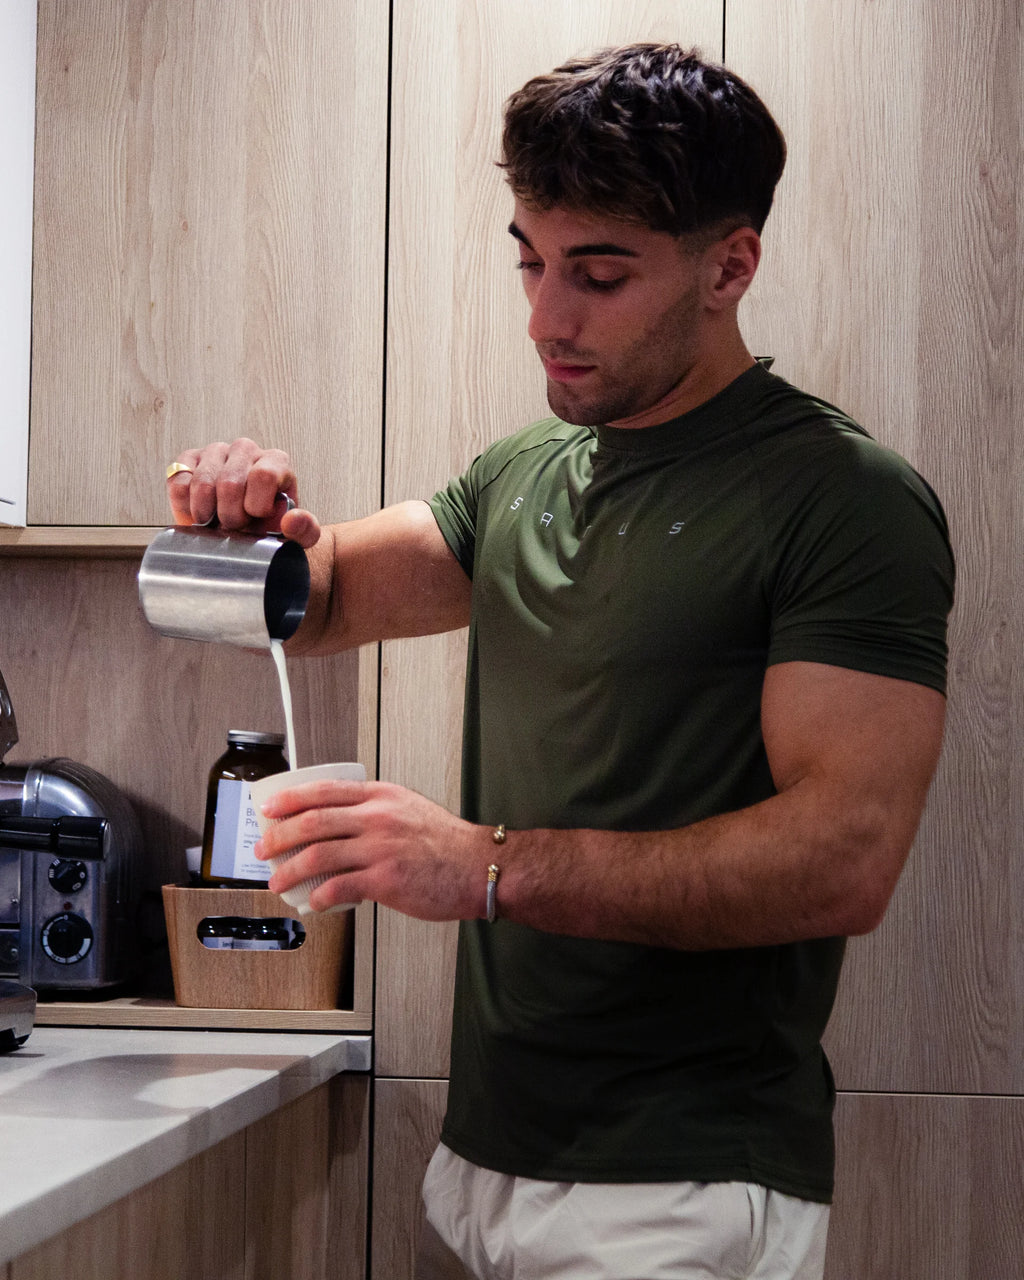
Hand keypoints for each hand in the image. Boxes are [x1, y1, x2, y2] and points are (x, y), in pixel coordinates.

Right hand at [166, 437, 320, 547]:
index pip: (263, 475)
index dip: (255, 506)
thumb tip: (292, 520)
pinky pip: (178, 481)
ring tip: (217, 523)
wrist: (244, 532)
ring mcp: (216, 452)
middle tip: (234, 527)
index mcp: (276, 462)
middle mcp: (246, 450)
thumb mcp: (297, 537)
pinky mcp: (188, 460)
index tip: (255, 520)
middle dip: (230, 516)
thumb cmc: (272, 530)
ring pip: (202, 482)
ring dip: (207, 513)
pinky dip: (185, 506)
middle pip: (230, 482)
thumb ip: (305, 530)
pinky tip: (198, 514)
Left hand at [253, 777, 487, 918]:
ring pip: (319, 856)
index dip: (290, 799)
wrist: (479, 867)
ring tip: (278, 882)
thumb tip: (339, 825)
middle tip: (264, 850)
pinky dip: (320, 897)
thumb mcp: (409, 809)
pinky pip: (339, 888)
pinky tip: (313, 903)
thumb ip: (376, 812)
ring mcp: (381, 848)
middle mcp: (378, 817)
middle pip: (313, 822)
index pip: (324, 790)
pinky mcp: (386, 880)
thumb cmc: (447, 844)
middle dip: (279, 837)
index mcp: (381, 796)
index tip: (269, 808)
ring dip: (290, 871)